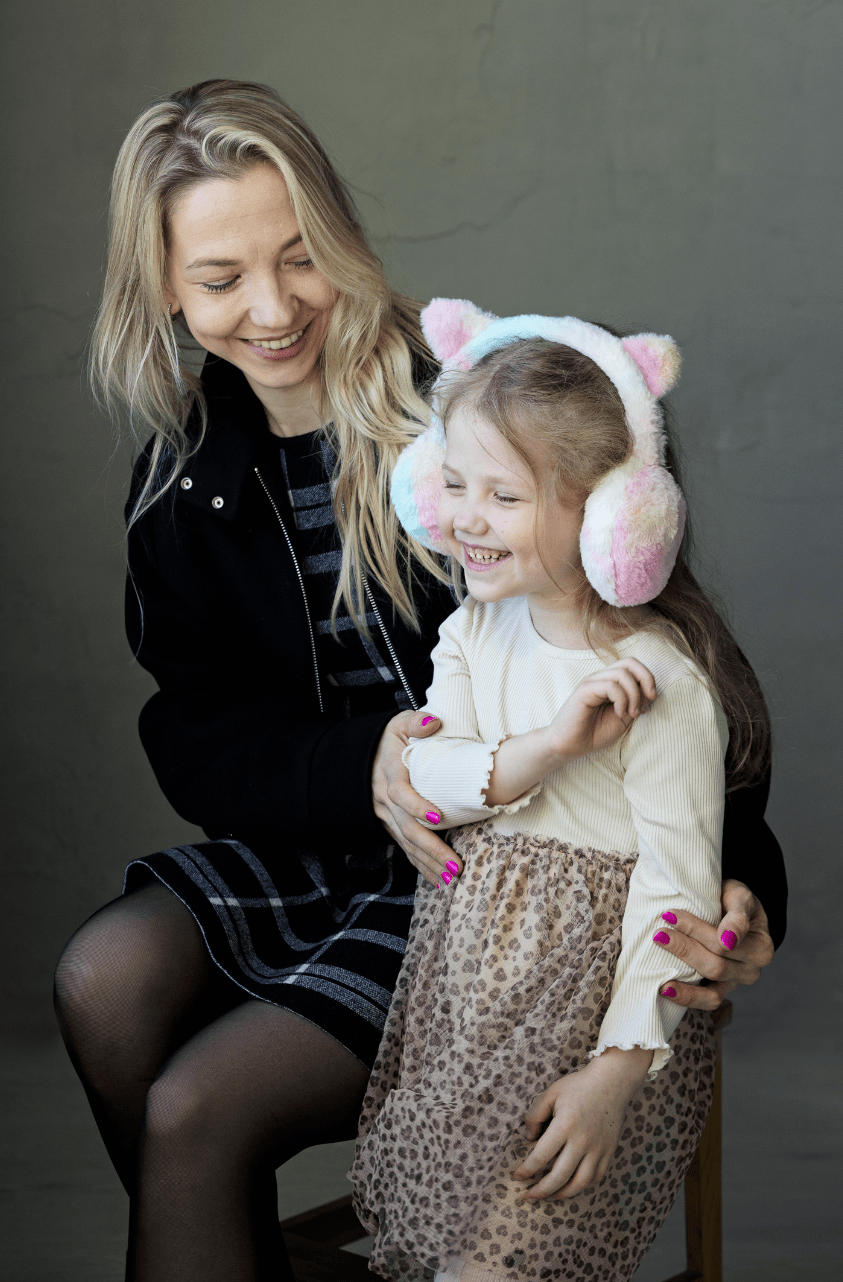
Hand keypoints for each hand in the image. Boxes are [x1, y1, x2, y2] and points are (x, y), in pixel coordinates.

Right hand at [371, 711, 461, 887]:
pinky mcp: (389, 825)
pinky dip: (421, 866)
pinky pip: (405, 848)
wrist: (365, 754)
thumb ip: (416, 722)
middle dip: (432, 849)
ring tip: (451, 878)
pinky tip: (438, 881)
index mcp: (390, 772)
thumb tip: (433, 722)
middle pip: (407, 828)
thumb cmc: (389, 738)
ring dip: (429, 863)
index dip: (416, 806)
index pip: (400, 793)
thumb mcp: (399, 722)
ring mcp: (385, 815)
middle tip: (456, 864)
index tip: (437, 817)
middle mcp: (384, 798)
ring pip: (407, 844)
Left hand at [513, 1047, 652, 1199]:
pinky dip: (582, 1185)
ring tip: (549, 1196)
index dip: (527, 1169)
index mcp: (564, 1125)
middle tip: (529, 1196)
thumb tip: (529, 1137)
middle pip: (559, 1176)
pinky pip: (596, 1177)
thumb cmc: (579, 1085)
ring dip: (562, 1194)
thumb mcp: (551, 1092)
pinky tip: (571, 1185)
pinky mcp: (609, 1151)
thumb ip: (535, 1114)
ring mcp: (598, 1149)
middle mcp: (582, 1141)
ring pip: (580, 1183)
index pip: (541, 1156)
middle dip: (541, 1190)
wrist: (612, 1082)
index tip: (517, 1176)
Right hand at [547, 659, 655, 760]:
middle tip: (650, 698)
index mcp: (609, 681)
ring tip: (631, 713)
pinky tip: (619, 713)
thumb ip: (637, 703)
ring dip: (634, 695)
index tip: (653, 698)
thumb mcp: (624, 717)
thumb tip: (651, 692)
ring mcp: (591, 682)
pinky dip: (622, 700)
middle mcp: (600, 677)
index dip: (648, 677)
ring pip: (622, 674)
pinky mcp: (584, 690)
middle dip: (646, 678)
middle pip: (630, 662)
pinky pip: (611, 686)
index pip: (632, 665)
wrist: (570, 746)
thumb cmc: (594, 733)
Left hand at [655, 880, 775, 1009]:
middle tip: (658, 934)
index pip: (724, 942)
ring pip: (712, 992)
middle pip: (716, 966)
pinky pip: (707, 1002)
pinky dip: (687, 999)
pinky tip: (665, 990)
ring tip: (660, 974)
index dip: (695, 930)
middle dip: (684, 950)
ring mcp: (737, 983)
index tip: (670, 915)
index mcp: (761, 947)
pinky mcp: (722, 990)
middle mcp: (752, 969)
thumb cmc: (733, 900)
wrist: (732, 910)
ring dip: (684, 983)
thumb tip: (728, 940)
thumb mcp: (740, 897)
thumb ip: (737, 916)